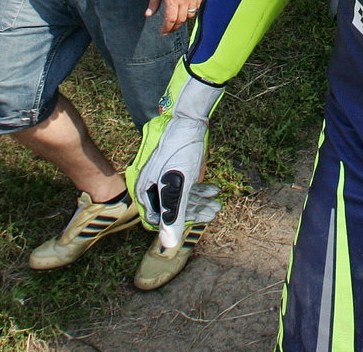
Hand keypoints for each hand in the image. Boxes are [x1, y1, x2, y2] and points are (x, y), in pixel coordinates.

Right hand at [127, 63, 223, 248]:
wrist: (188, 117)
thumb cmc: (180, 149)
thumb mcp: (179, 183)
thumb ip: (173, 214)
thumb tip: (168, 246)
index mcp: (146, 189)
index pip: (156, 220)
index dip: (174, 226)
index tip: (191, 227)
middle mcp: (152, 183)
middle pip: (171, 208)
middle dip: (192, 212)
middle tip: (213, 213)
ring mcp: (164, 175)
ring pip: (181, 197)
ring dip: (199, 203)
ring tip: (217, 205)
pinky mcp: (176, 167)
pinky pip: (186, 185)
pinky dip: (199, 190)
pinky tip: (214, 191)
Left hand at [149, 0, 203, 35]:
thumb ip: (154, 2)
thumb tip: (148, 14)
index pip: (170, 20)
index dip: (166, 29)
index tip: (163, 32)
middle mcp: (184, 0)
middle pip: (180, 20)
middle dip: (174, 27)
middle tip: (169, 29)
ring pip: (190, 16)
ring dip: (183, 20)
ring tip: (177, 20)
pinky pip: (197, 8)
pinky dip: (191, 13)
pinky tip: (186, 11)